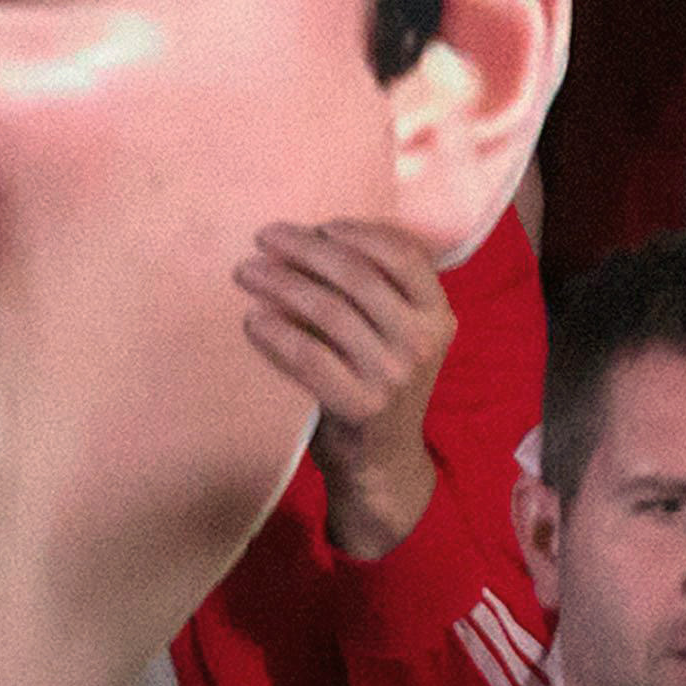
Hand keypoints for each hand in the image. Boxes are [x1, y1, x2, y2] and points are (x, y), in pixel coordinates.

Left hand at [241, 219, 455, 562]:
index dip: (358, 231)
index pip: (403, 254)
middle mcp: (422, 342)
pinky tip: (251, 320)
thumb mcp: (402, 335)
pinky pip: (306, 356)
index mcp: (438, 315)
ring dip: (279, 283)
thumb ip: (380, 293)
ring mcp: (392, 376)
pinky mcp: (358, 405)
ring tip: (246, 271)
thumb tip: (314, 235)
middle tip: (264, 236)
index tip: (318, 225)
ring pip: (326, 310)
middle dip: (304, 248)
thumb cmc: (381, 382)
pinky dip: (274, 332)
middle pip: (355, 275)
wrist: (382, 461)